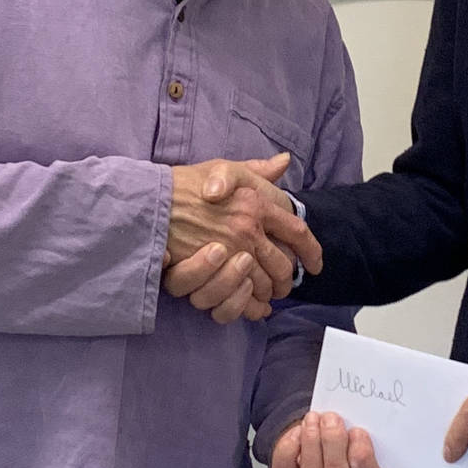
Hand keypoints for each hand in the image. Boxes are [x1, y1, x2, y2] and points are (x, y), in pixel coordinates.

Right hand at [165, 154, 322, 320]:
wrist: (151, 201)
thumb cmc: (186, 183)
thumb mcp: (224, 168)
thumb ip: (257, 170)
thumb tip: (284, 161)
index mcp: (258, 204)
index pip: (298, 232)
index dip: (312, 251)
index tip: (315, 264)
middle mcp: (249, 229)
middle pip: (283, 265)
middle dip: (287, 279)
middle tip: (285, 284)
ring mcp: (230, 252)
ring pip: (262, 283)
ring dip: (267, 293)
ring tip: (266, 294)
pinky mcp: (211, 271)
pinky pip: (241, 298)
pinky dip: (249, 306)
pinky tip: (252, 306)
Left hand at [270, 410, 385, 467]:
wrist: (315, 426)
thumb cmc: (340, 426)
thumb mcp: (356, 422)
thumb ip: (360, 421)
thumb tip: (359, 408)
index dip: (364, 459)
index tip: (358, 431)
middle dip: (333, 443)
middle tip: (332, 418)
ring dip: (312, 442)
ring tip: (313, 418)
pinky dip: (290, 448)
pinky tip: (298, 430)